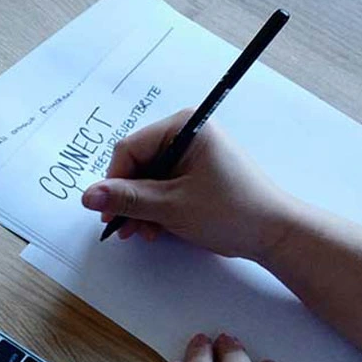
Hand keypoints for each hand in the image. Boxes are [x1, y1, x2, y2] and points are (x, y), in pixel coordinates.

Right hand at [80, 110, 299, 259]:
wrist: (274, 233)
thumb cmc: (230, 211)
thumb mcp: (171, 206)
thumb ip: (126, 199)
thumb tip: (87, 197)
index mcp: (186, 127)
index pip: (129, 149)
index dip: (114, 182)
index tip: (110, 213)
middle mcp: (188, 135)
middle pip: (136, 165)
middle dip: (128, 199)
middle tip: (126, 229)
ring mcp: (193, 155)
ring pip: (147, 180)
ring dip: (140, 209)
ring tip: (144, 233)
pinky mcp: (196, 174)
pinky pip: (162, 187)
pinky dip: (155, 209)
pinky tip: (157, 229)